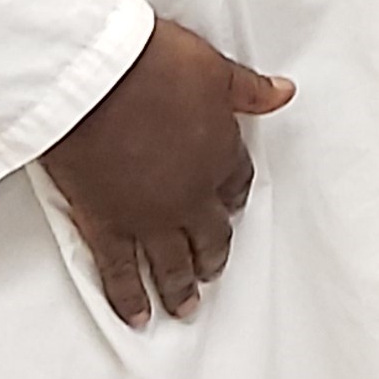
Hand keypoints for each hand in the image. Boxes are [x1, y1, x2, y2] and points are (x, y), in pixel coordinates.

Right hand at [39, 20, 293, 324]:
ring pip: (171, 264)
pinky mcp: (106, 224)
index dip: (234, 199)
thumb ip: (249, 89)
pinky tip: (136, 314)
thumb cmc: (151, 64)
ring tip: (184, 307)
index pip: (236, 185)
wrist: (95, 78)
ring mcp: (148, 216)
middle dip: (212, 255)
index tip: (231, 209)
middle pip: (209, 234)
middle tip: (210, 271)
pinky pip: (120, 272)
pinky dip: (128, 296)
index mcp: (218, 155)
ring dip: (179, 288)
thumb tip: (283, 93)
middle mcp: (189, 195)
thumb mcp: (213, 67)